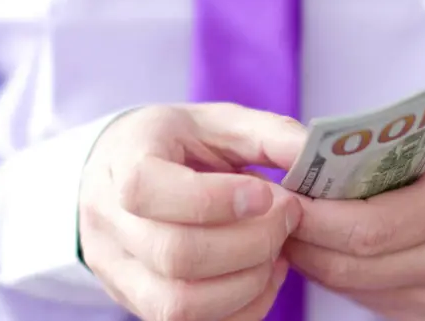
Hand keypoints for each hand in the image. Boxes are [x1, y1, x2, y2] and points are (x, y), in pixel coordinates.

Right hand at [79, 103, 304, 320]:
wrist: (125, 171)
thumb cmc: (178, 144)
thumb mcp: (219, 123)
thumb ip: (269, 135)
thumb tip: (316, 156)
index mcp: (125, 160)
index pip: (148, 189)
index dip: (215, 199)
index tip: (265, 193)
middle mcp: (109, 221)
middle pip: (176, 254)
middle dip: (251, 242)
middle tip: (288, 217)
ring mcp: (117, 269)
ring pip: (180, 303)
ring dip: (249, 282)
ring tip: (277, 249)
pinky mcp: (138, 300)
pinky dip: (242, 307)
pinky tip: (263, 274)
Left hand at [284, 135, 424, 320]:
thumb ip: (376, 159)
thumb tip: (306, 168)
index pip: (369, 227)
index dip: (316, 217)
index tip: (284, 195)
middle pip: (351, 265)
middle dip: (302, 239)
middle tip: (277, 211)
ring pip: (350, 286)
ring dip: (312, 257)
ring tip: (292, 226)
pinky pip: (363, 296)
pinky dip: (334, 272)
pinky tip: (325, 246)